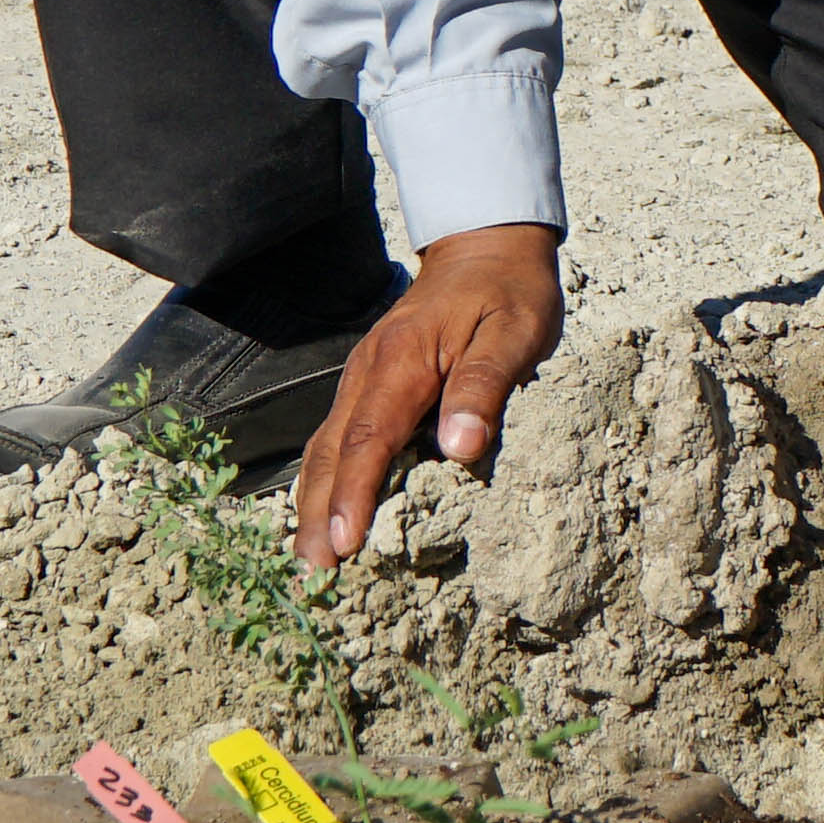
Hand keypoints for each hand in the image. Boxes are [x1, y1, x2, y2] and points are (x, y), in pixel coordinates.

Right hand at [294, 223, 561, 567]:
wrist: (487, 248)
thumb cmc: (507, 293)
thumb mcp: (513, 333)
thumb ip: (484, 387)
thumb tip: (460, 447)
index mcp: (400, 362)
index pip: (368, 439)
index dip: (354, 495)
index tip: (344, 545)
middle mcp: (368, 373)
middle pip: (331, 453)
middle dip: (318, 515)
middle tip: (312, 575)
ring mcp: (363, 379)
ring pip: (326, 449)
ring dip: (314, 504)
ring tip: (311, 561)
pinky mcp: (370, 387)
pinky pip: (339, 440)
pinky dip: (328, 482)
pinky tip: (329, 516)